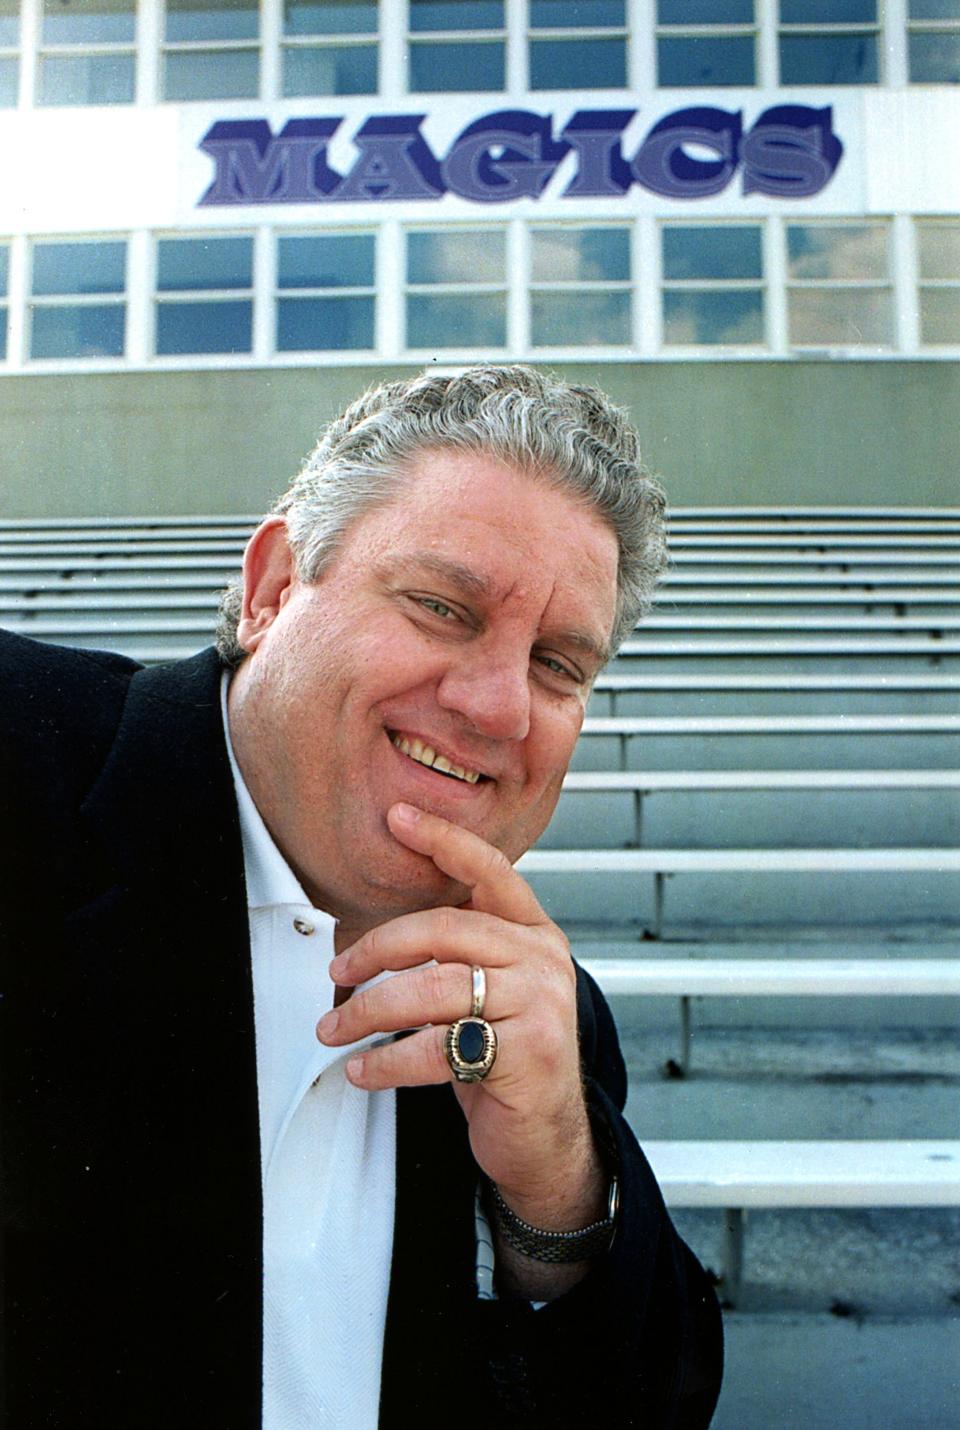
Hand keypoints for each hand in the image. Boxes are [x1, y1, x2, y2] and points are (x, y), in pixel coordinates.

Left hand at [316, 801, 604, 1235]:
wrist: (546, 1137)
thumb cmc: (504, 1057)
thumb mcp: (491, 990)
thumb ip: (460, 952)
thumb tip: (379, 931)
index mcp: (533, 932)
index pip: (489, 870)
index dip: (443, 840)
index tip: (399, 817)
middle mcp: (543, 958)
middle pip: (444, 929)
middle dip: (376, 948)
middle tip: (335, 970)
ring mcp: (540, 1004)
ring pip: (432, 989)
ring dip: (367, 1011)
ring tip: (333, 1028)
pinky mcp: (527, 1053)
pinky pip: (437, 1047)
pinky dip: (387, 1061)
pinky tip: (364, 1070)